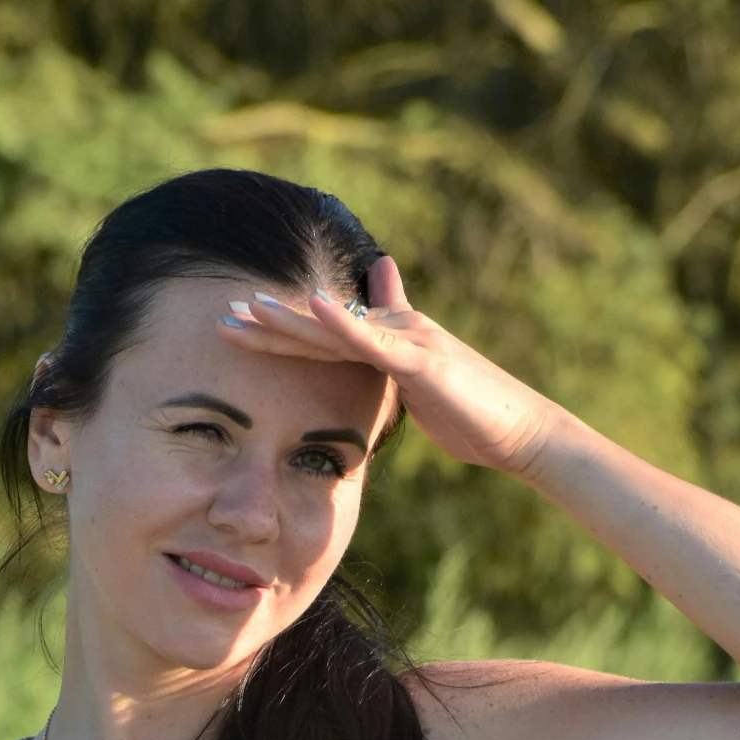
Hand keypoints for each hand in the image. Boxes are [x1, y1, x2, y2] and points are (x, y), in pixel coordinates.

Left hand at [219, 256, 556, 477]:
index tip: (237, 324)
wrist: (516, 432)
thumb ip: (393, 360)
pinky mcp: (420, 360)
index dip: (280, 329)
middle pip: (320, 327)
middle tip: (223, 313)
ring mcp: (407, 341)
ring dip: (291, 317)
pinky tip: (313, 307)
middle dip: (270, 321)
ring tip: (248, 308)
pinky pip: (373, 340)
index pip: (323, 336)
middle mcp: (394, 331)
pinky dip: (342, 323)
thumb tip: (375, 346)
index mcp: (388, 343)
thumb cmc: (471, 415)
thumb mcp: (420, 385)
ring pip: (337, 328)